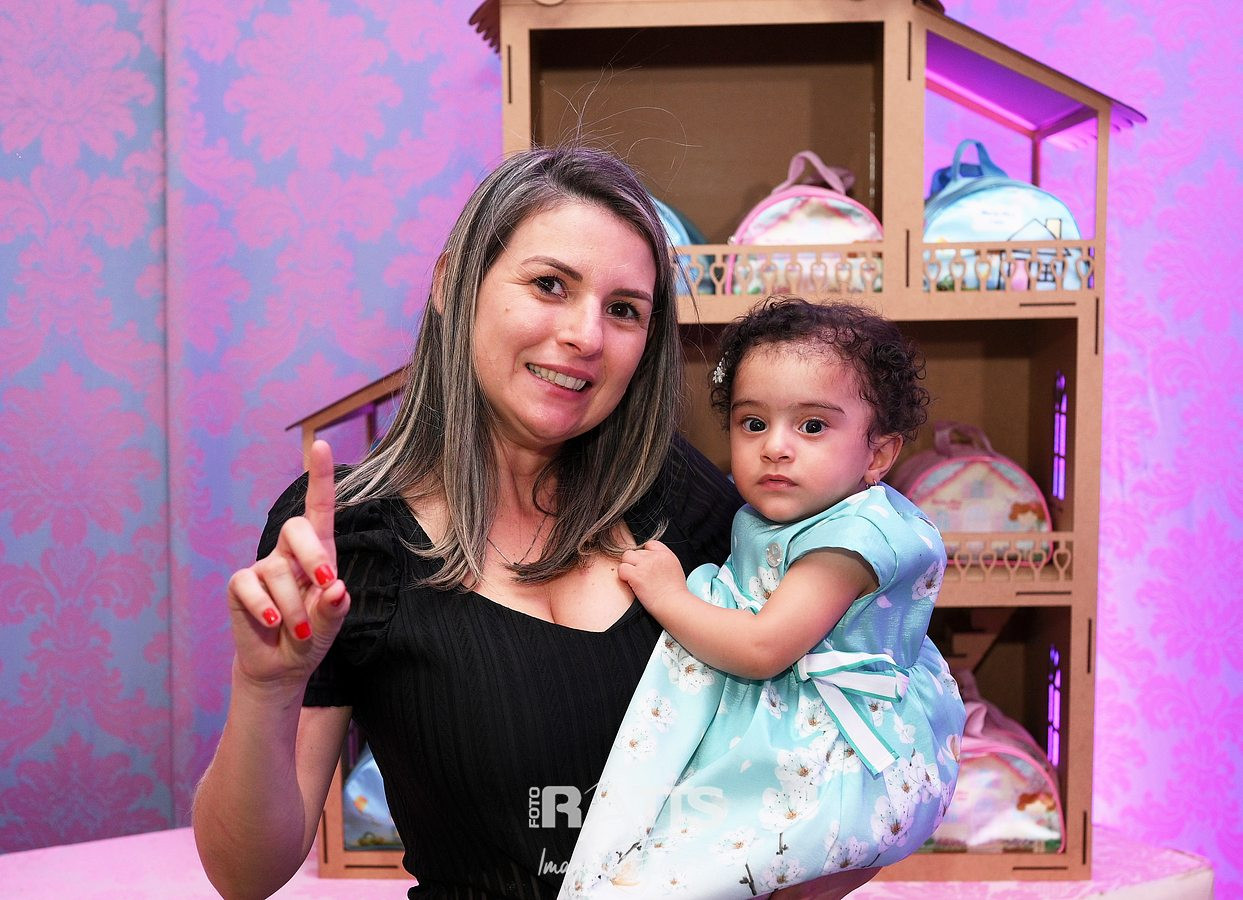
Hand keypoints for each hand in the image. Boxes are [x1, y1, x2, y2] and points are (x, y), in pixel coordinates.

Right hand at [225, 439, 350, 689]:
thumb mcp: (330, 624)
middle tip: (326, 587)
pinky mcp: (241, 586)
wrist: (282, 666)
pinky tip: (274, 623)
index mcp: (319, 552)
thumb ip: (334, 608)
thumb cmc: (312, 637)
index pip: (320, 508)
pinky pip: (249, 586)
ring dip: (294, 606)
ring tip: (300, 632)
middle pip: (296, 528)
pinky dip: (265, 607)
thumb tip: (336, 588)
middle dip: (313, 557)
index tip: (321, 444)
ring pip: (277, 570)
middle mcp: (290, 553)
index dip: (320, 476)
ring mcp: (263, 567)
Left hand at [618, 539, 686, 611]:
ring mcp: (645, 565)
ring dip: (628, 567)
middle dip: (635, 563)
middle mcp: (655, 557)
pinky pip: (622, 568)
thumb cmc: (675, 594)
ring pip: (626, 557)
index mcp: (666, 555)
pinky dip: (623, 576)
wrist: (673, 604)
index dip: (645, 554)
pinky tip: (631, 584)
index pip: (649, 544)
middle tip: (640, 576)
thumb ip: (662, 562)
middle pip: (636, 551)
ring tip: (634, 580)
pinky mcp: (636, 575)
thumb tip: (649, 561)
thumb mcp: (674, 570)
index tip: (646, 566)